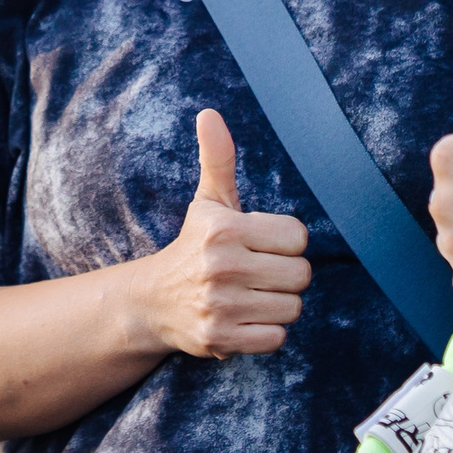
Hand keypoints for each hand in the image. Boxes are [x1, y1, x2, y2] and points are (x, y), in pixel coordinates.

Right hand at [131, 110, 311, 358]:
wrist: (152, 302)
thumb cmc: (194, 246)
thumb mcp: (208, 202)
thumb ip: (218, 158)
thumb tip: (209, 113)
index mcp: (224, 229)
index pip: (298, 237)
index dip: (285, 243)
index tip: (262, 245)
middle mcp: (220, 266)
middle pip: (300, 275)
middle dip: (285, 276)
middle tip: (258, 273)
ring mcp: (219, 305)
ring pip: (292, 308)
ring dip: (278, 305)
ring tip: (251, 296)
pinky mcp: (220, 338)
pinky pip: (276, 338)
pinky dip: (266, 332)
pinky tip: (244, 319)